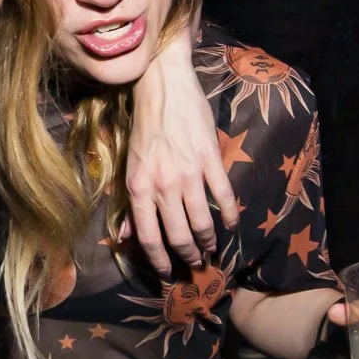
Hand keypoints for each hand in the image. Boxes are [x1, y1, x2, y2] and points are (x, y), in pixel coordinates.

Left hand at [122, 24, 237, 275]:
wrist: (162, 87)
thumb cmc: (144, 127)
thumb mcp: (129, 166)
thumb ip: (130, 204)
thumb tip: (126, 237)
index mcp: (138, 188)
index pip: (148, 236)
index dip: (160, 260)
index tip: (168, 272)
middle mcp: (162, 185)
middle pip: (177, 234)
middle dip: (188, 255)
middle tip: (196, 264)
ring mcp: (188, 173)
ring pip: (202, 221)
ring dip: (209, 241)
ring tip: (212, 249)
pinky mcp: (210, 159)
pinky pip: (223, 195)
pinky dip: (229, 214)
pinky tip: (231, 224)